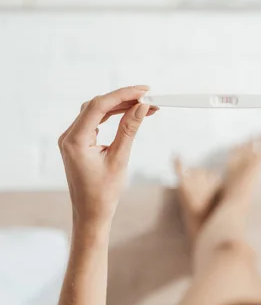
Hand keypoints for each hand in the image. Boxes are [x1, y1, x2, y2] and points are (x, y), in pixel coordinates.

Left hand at [58, 86, 157, 231]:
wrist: (91, 214)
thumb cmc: (104, 193)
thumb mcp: (120, 159)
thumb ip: (129, 129)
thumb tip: (141, 107)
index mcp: (75, 140)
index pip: (98, 106)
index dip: (122, 94)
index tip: (144, 91)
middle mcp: (69, 136)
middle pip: (96, 106)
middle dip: (123, 99)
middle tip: (149, 97)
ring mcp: (72, 139)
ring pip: (96, 112)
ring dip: (120, 106)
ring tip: (144, 106)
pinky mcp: (78, 143)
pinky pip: (95, 121)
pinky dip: (113, 116)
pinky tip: (129, 114)